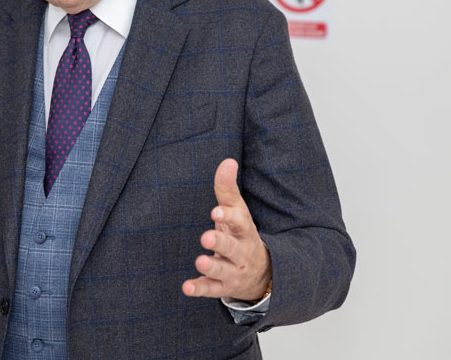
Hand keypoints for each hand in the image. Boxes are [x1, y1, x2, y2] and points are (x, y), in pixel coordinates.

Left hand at [182, 158, 271, 301]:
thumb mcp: (237, 211)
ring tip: (199, 260)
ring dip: (211, 265)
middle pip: (232, 247)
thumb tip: (228, 161)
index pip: (240, 222)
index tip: (216, 211)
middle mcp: (241, 252)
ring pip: (223, 270)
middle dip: (220, 242)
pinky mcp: (223, 286)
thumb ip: (227, 189)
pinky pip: (212, 289)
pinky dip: (200, 288)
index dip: (228, 217)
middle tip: (206, 236)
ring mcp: (233, 271)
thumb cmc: (241, 234)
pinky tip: (186, 286)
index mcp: (244, 231)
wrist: (263, 273)